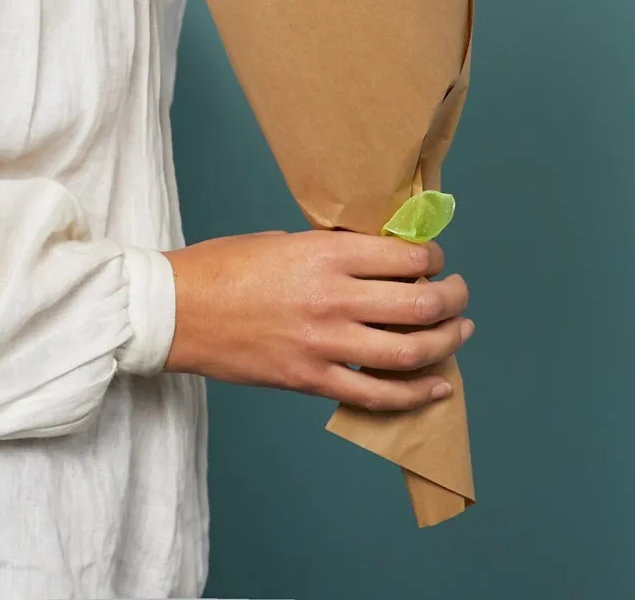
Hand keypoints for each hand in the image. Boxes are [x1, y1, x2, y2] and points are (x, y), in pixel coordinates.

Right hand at [161, 229, 471, 410]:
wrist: (176, 311)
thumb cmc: (221, 267)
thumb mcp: (280, 241)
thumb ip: (329, 253)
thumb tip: (375, 263)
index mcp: (323, 253)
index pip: (404, 257)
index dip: (431, 258)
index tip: (433, 259)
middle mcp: (333, 297)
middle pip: (419, 304)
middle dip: (451, 298)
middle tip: (456, 294)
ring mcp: (324, 343)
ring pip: (410, 352)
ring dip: (446, 343)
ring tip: (458, 333)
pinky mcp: (312, 378)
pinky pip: (377, 394)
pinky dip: (416, 393)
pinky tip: (438, 385)